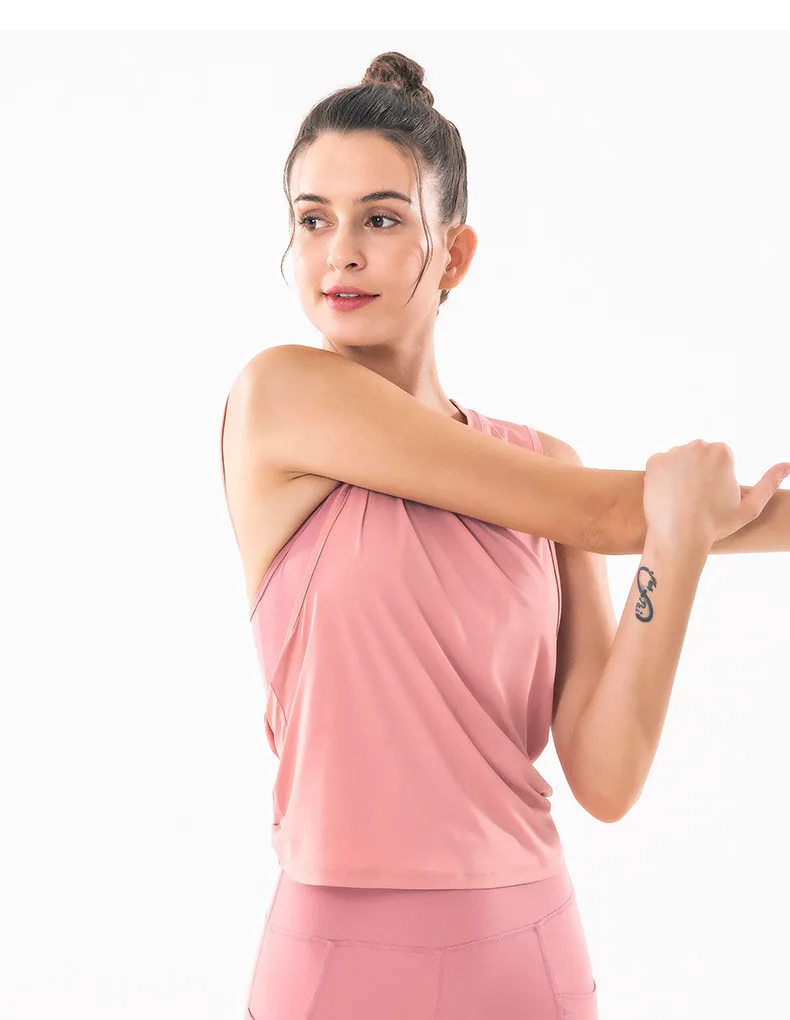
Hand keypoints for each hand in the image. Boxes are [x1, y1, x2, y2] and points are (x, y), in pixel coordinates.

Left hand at [643, 440, 789, 551]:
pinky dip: (661, 477)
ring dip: (679, 473)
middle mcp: (697, 445)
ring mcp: (673, 452)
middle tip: (696, 498)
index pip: (718, 459)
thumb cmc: (717, 524)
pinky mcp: (653, 461)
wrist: (680, 536)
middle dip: (698, 471)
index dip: (716, 479)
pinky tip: (667, 495)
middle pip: (697, 455)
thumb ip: (770, 482)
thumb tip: (787, 465)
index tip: (712, 496)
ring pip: (678, 460)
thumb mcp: (750, 507)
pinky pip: (659, 465)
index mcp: (722, 451)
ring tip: (681, 498)